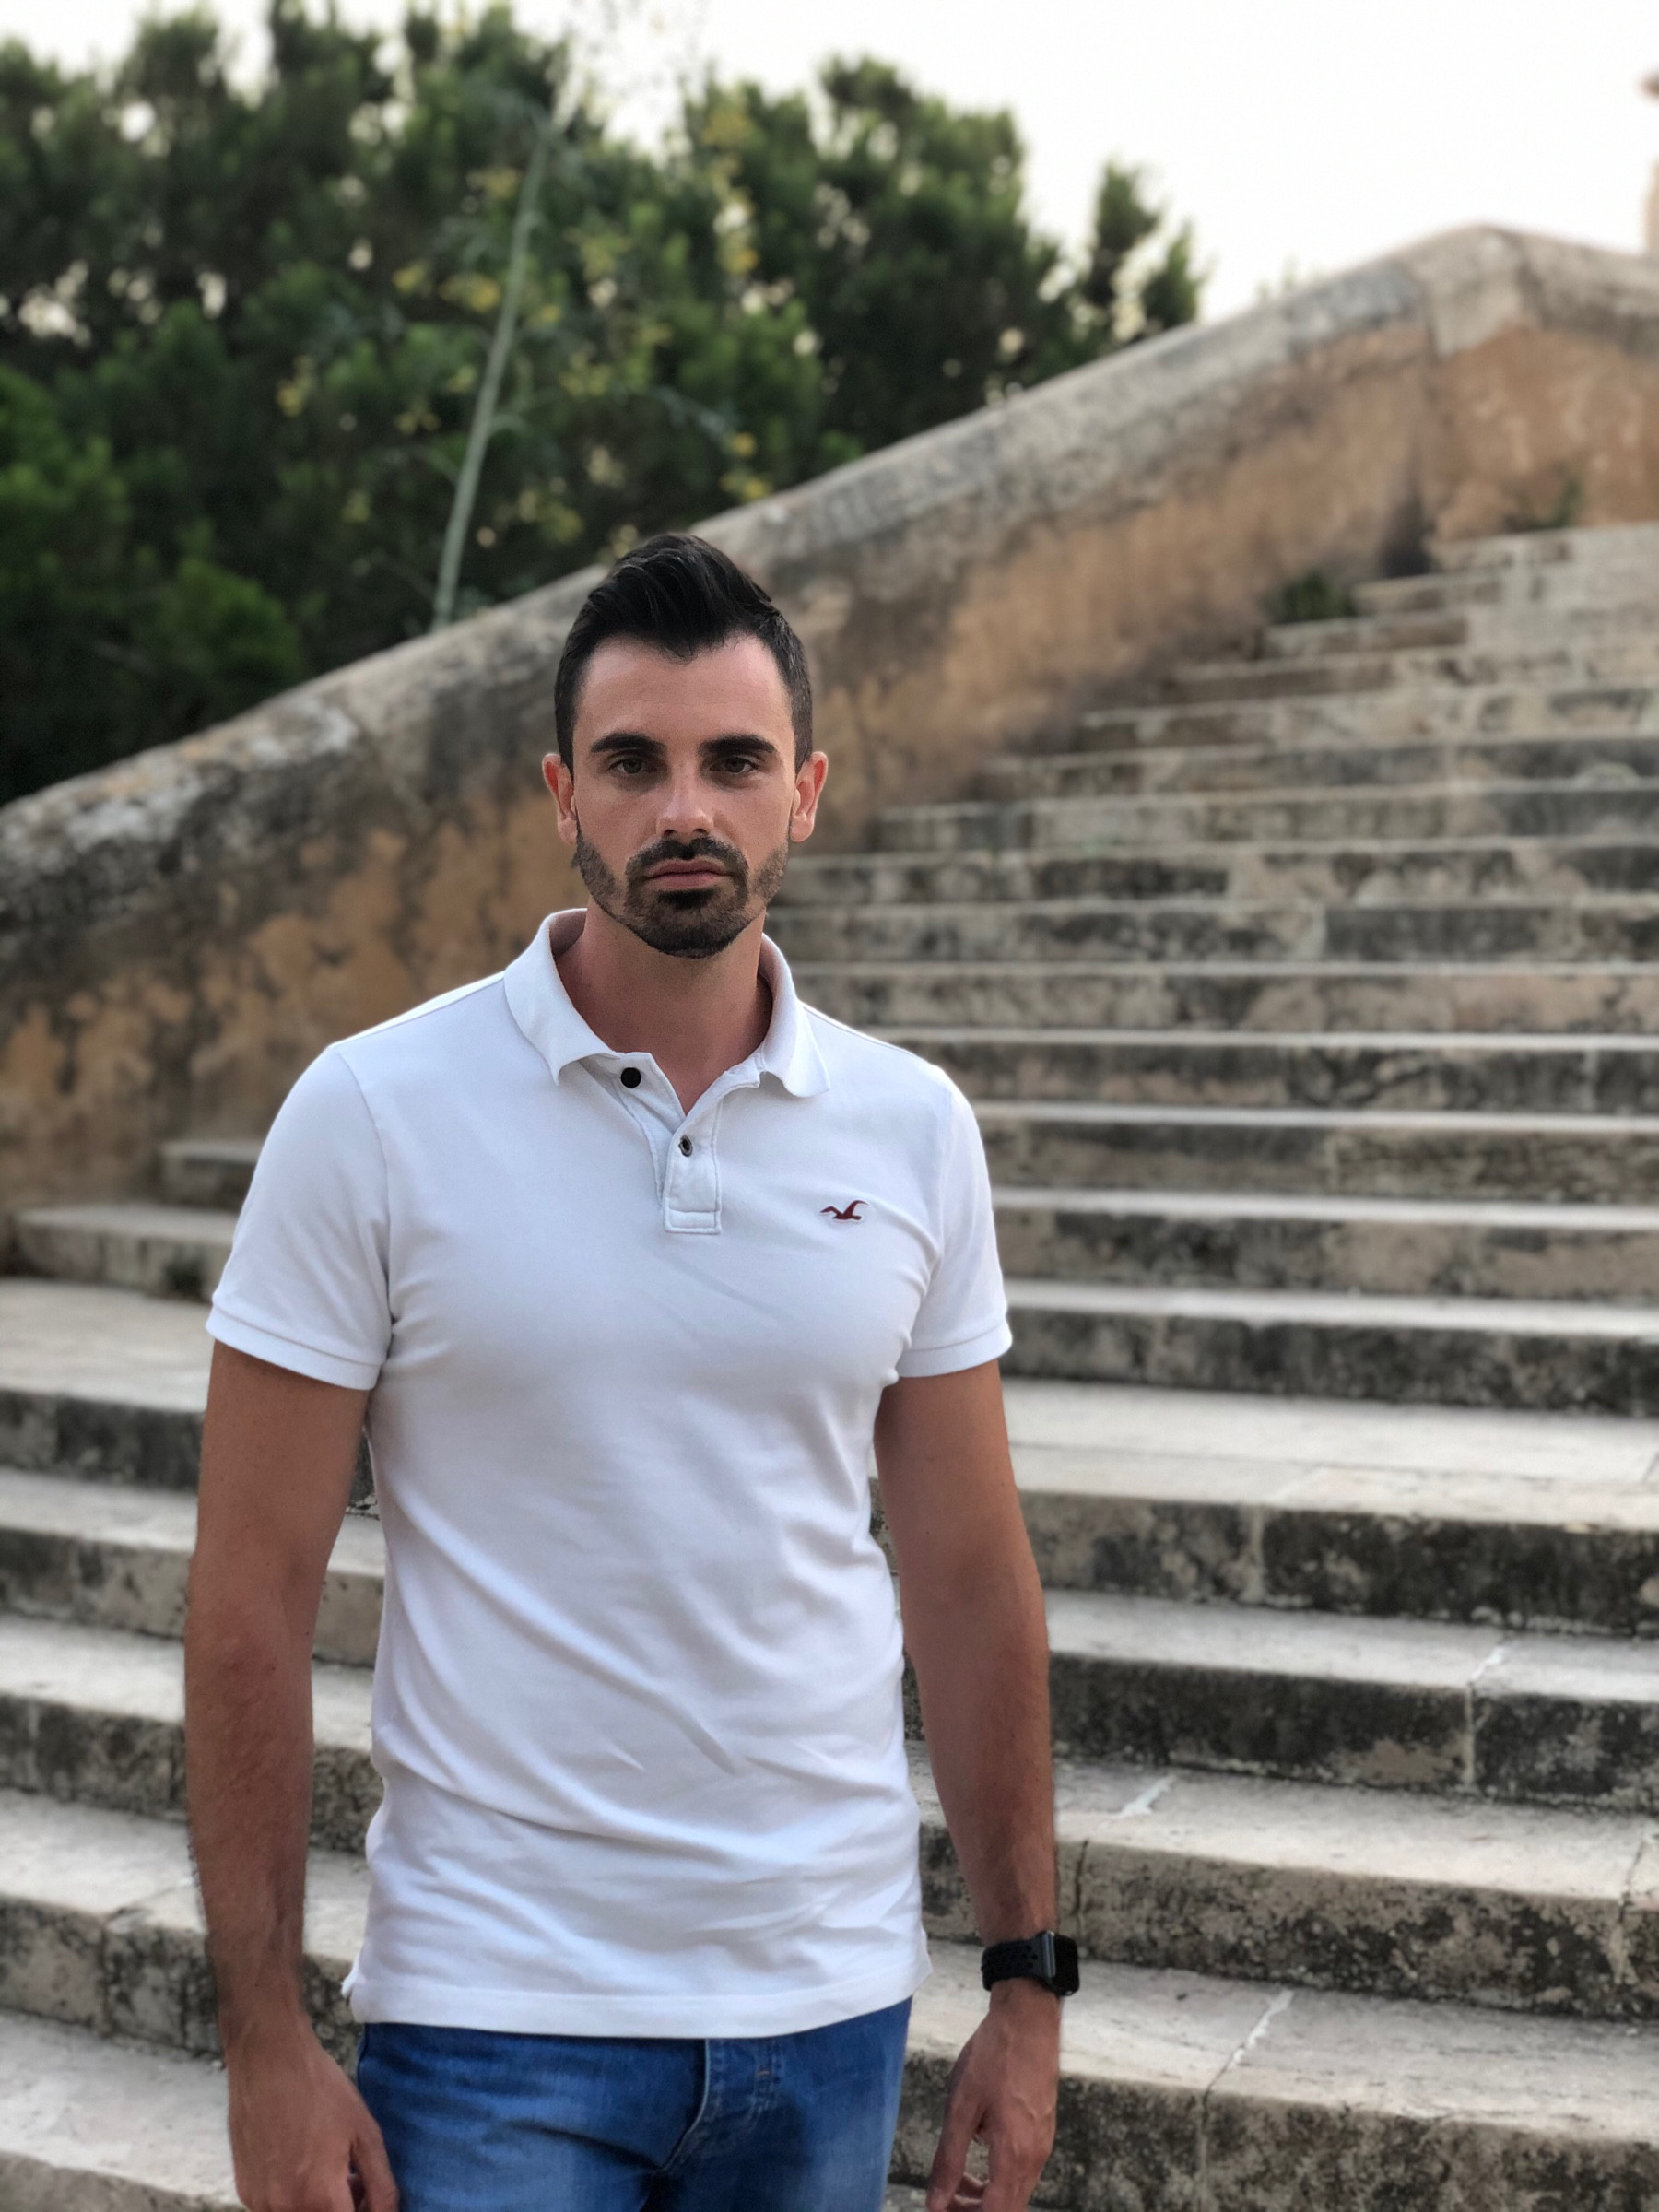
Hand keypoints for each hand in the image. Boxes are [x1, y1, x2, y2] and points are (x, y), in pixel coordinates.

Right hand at [225, 2015, 396, 2211]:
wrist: (268, 2061)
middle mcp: (286, 2209)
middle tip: (358, 2182)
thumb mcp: (365, 2133)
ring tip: (333, 2170)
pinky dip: (296, 2198)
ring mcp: (261, 2203)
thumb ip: (381, 2184)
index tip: (371, 2194)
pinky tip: (306, 2163)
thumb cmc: (321, 2090)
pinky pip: (277, 2209)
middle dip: (347, 2209)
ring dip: (320, 2206)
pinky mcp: (245, 2191)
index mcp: (320, 2198)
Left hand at [926, 1979, 1058, 2211]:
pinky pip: (1023, 2168)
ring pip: (1016, 2190)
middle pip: (1007, 2207)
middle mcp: (1035, 2157)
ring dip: (986, 2193)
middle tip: (946, 2196)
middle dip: (974, 2209)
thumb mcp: (961, 2105)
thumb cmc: (994, 2057)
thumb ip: (949, 2158)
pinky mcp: (1044, 2129)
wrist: (1029, 2018)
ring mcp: (1043, 2144)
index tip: (941, 2208)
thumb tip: (935, 2202)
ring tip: (959, 2175)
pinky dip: (1000, 2173)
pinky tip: (981, 2144)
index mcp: (1014, 2154)